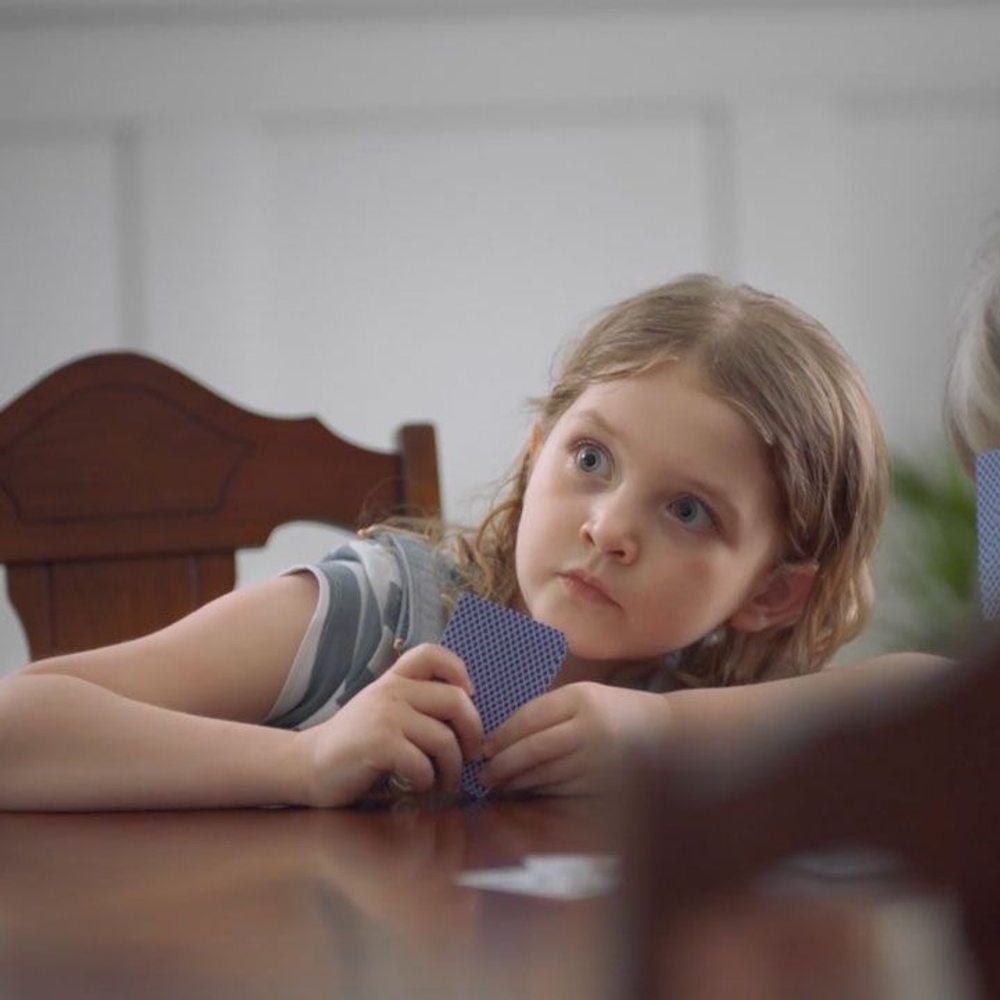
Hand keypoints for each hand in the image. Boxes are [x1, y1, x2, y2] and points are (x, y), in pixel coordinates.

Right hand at [293, 644, 482, 806]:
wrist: (308, 764)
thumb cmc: (356, 742)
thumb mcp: (384, 710)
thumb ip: (416, 704)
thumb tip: (468, 714)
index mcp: (394, 679)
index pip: (431, 654)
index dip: (458, 670)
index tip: (469, 696)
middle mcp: (392, 692)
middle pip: (455, 701)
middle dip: (473, 733)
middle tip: (472, 755)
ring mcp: (385, 716)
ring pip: (444, 740)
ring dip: (452, 769)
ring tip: (445, 782)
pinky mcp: (379, 744)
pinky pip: (423, 765)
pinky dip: (426, 782)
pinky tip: (416, 787)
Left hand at [479, 682, 671, 796]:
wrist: (667, 735)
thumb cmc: (617, 712)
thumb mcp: (584, 697)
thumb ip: (549, 712)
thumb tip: (503, 736)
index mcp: (581, 699)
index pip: (530, 718)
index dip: (503, 735)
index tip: (485, 747)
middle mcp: (589, 728)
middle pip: (533, 749)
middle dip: (503, 764)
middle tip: (483, 773)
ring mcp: (597, 759)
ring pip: (544, 773)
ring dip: (516, 782)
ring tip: (497, 785)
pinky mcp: (604, 784)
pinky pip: (561, 789)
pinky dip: (539, 792)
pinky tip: (525, 792)